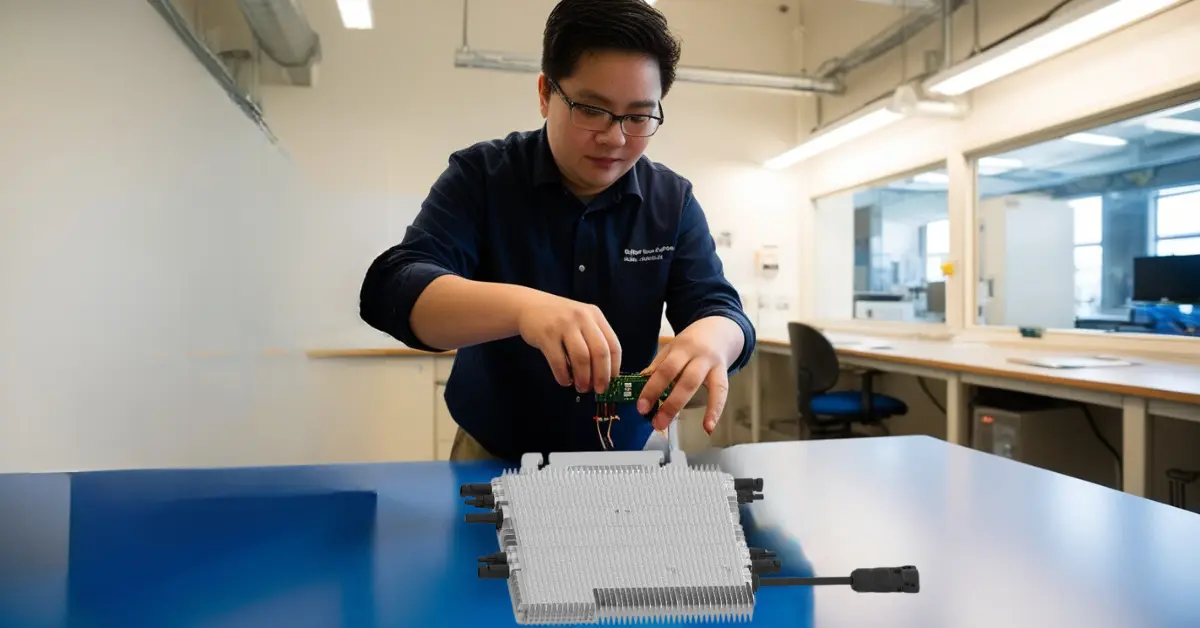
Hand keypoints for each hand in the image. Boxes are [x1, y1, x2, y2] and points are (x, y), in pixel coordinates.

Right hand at [517, 292, 621, 393]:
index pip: (613, 345)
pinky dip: (563, 376)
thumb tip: (603, 374)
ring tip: (581, 387)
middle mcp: (582, 317)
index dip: (614, 367)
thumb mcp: (581, 320)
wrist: (528, 305)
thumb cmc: (559, 318)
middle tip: (599, 390)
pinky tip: (564, 380)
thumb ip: (593, 340)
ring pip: (581, 358)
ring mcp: (564, 325)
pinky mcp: (546, 334)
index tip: (611, 381)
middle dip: (601, 376)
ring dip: (583, 378)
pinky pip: (559, 361)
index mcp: (595, 315)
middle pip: (600, 352)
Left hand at [636, 317, 738, 434]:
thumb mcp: (673, 347)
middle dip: (669, 403)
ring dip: (684, 407)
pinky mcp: (724, 373)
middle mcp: (698, 356)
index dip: (652, 388)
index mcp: (682, 348)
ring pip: (699, 386)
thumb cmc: (692, 343)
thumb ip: (660, 364)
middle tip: (655, 423)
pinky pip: (721, 392)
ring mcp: (713, 365)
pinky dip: (715, 410)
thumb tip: (641, 381)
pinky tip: (708, 427)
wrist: (720, 330)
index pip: (665, 369)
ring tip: (672, 425)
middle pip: (684, 380)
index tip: (641, 407)